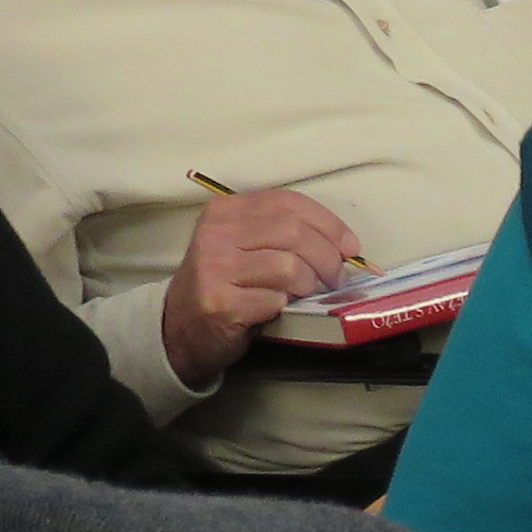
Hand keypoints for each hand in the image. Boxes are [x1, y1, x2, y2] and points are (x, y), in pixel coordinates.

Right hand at [161, 188, 360, 385]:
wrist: (180, 328)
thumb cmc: (224, 285)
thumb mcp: (244, 246)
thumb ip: (283, 235)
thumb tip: (343, 245)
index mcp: (226, 210)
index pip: (288, 203)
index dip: (328, 223)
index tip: (350, 247)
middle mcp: (217, 233)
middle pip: (293, 233)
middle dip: (327, 257)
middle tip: (335, 278)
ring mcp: (215, 268)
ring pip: (288, 267)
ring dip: (307, 284)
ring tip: (303, 293)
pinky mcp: (220, 303)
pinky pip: (274, 300)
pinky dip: (285, 306)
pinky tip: (275, 309)